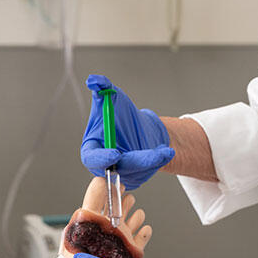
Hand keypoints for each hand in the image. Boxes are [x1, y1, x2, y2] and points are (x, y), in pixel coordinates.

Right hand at [81, 75, 173, 189]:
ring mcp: (121, 174)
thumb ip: (103, 88)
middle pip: (118, 169)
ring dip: (152, 161)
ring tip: (165, 150)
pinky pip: (148, 172)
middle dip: (138, 161)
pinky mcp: (136, 178)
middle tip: (155, 154)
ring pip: (137, 170)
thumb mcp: (114, 98)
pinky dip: (158, 162)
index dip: (102, 159)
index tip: (116, 154)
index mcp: (93, 149)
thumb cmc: (123, 116)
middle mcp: (105, 165)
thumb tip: (94, 80)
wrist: (142, 129)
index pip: (92, 158)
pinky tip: (166, 152)